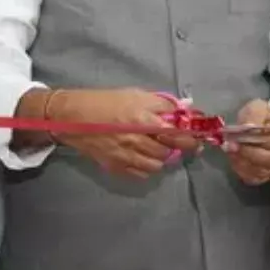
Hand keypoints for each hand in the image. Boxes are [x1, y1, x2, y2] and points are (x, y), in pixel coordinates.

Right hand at [48, 89, 198, 179]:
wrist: (71, 117)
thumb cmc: (103, 101)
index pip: (177, 133)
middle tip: (179, 142)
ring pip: (157, 166)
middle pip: (169, 152)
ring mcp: (126, 156)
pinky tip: (142, 157)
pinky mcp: (116, 167)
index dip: (191, 137)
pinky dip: (146, 167)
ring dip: (161, 158)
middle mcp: (137, 140)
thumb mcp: (134, 94)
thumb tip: (183, 111)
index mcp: (143, 119)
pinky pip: (141, 174)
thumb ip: (161, 104)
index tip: (198, 138)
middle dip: (177, 148)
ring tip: (157, 149)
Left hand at [223, 101, 269, 185]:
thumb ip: (253, 114)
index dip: (253, 139)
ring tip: (230, 151)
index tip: (236, 136)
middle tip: (229, 146)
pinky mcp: (269, 177)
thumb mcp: (260, 108)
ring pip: (261, 171)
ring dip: (242, 162)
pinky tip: (235, 160)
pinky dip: (242, 170)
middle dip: (247, 153)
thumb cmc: (266, 119)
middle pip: (269, 160)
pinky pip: (255, 178)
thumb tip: (243, 127)